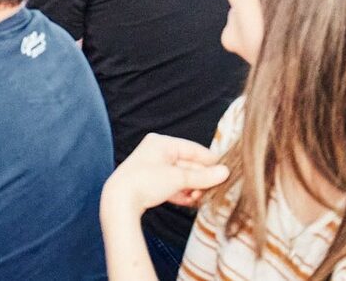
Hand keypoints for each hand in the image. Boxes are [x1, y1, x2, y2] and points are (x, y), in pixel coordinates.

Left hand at [101, 133, 227, 217]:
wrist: (120, 200)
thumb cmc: (145, 182)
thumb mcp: (178, 179)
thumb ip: (202, 177)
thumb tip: (224, 172)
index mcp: (162, 143)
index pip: (193, 149)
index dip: (210, 162)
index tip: (225, 173)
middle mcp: (157, 151)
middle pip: (188, 164)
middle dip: (200, 179)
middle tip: (212, 191)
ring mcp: (153, 167)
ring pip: (181, 176)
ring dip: (192, 188)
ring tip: (198, 198)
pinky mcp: (150, 182)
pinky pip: (172, 185)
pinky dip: (181, 193)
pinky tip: (188, 202)